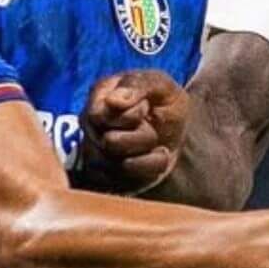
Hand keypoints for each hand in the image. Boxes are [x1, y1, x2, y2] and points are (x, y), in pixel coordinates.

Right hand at [78, 69, 188, 193]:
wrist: (178, 128)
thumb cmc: (163, 102)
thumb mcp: (159, 84)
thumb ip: (137, 85)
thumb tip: (113, 101)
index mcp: (97, 100)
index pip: (100, 116)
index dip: (131, 114)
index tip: (146, 105)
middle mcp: (90, 129)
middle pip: (110, 143)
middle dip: (142, 134)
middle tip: (150, 124)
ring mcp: (96, 157)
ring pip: (120, 166)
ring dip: (148, 152)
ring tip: (152, 140)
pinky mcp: (109, 180)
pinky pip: (131, 183)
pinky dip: (152, 167)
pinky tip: (156, 155)